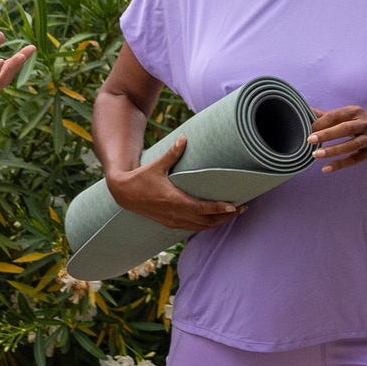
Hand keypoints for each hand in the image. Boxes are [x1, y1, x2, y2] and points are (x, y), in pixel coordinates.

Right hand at [106, 137, 243, 234]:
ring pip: (200, 227)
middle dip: (225, 217)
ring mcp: (172, 221)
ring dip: (217, 222)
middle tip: (242, 209)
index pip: (202, 208)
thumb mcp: (157, 165)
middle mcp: (175, 214)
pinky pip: (192, 228)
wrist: (124, 194)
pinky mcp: (169, 224)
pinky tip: (214, 219)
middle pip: (206, 222)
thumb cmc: (141, 178)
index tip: (235, 206)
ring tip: (232, 214)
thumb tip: (184, 137)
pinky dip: (206, 225)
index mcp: (173, 200)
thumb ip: (172, 153)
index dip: (219, 209)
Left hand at [307, 105, 366, 168]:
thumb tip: (306, 111)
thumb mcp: (350, 116)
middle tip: (309, 139)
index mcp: (355, 112)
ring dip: (332, 150)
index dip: (321, 121)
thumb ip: (329, 115)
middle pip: (344, 128)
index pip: (336, 115)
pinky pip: (354, 159)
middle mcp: (363, 123)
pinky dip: (340, 164)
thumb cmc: (365, 124)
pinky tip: (326, 168)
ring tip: (315, 155)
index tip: (306, 128)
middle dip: (326, 133)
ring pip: (350, 145)